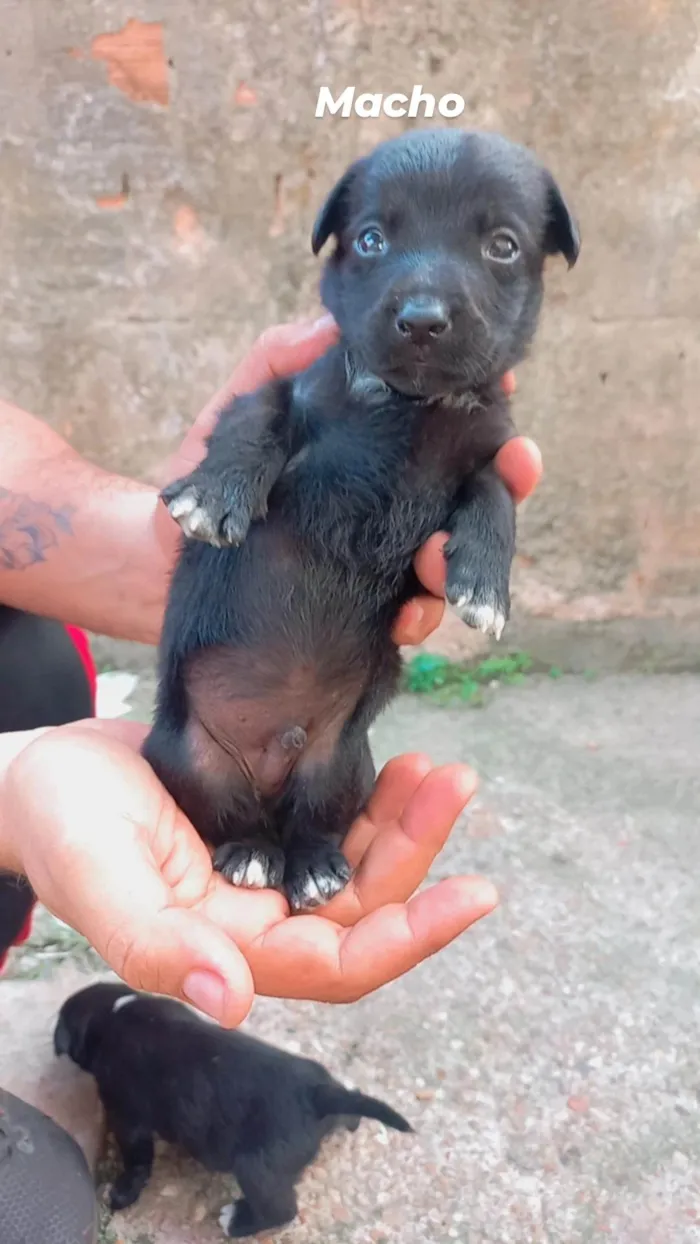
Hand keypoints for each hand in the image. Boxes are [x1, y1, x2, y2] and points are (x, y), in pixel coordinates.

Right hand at [4, 721, 495, 1026]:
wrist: (45, 773)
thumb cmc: (59, 823)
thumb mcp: (97, 876)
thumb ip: (155, 943)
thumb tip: (230, 1002)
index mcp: (227, 947)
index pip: (338, 963)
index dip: (409, 937)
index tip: (474, 894)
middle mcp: (259, 918)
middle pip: (365, 907)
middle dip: (418, 854)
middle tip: (454, 785)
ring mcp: (267, 870)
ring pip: (359, 865)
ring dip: (406, 824)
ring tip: (442, 772)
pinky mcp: (268, 824)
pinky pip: (336, 822)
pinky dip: (374, 798)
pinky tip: (400, 765)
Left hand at [157, 318, 540, 647]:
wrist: (164, 561)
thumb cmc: (206, 478)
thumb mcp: (240, 416)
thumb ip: (277, 365)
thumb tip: (327, 325)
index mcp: (377, 451)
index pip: (448, 428)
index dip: (486, 408)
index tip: (506, 387)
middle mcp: (396, 503)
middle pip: (476, 493)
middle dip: (507, 480)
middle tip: (519, 467)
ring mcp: (388, 559)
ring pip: (455, 558)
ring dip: (472, 561)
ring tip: (441, 562)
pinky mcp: (370, 609)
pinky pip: (412, 617)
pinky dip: (416, 618)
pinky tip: (404, 620)